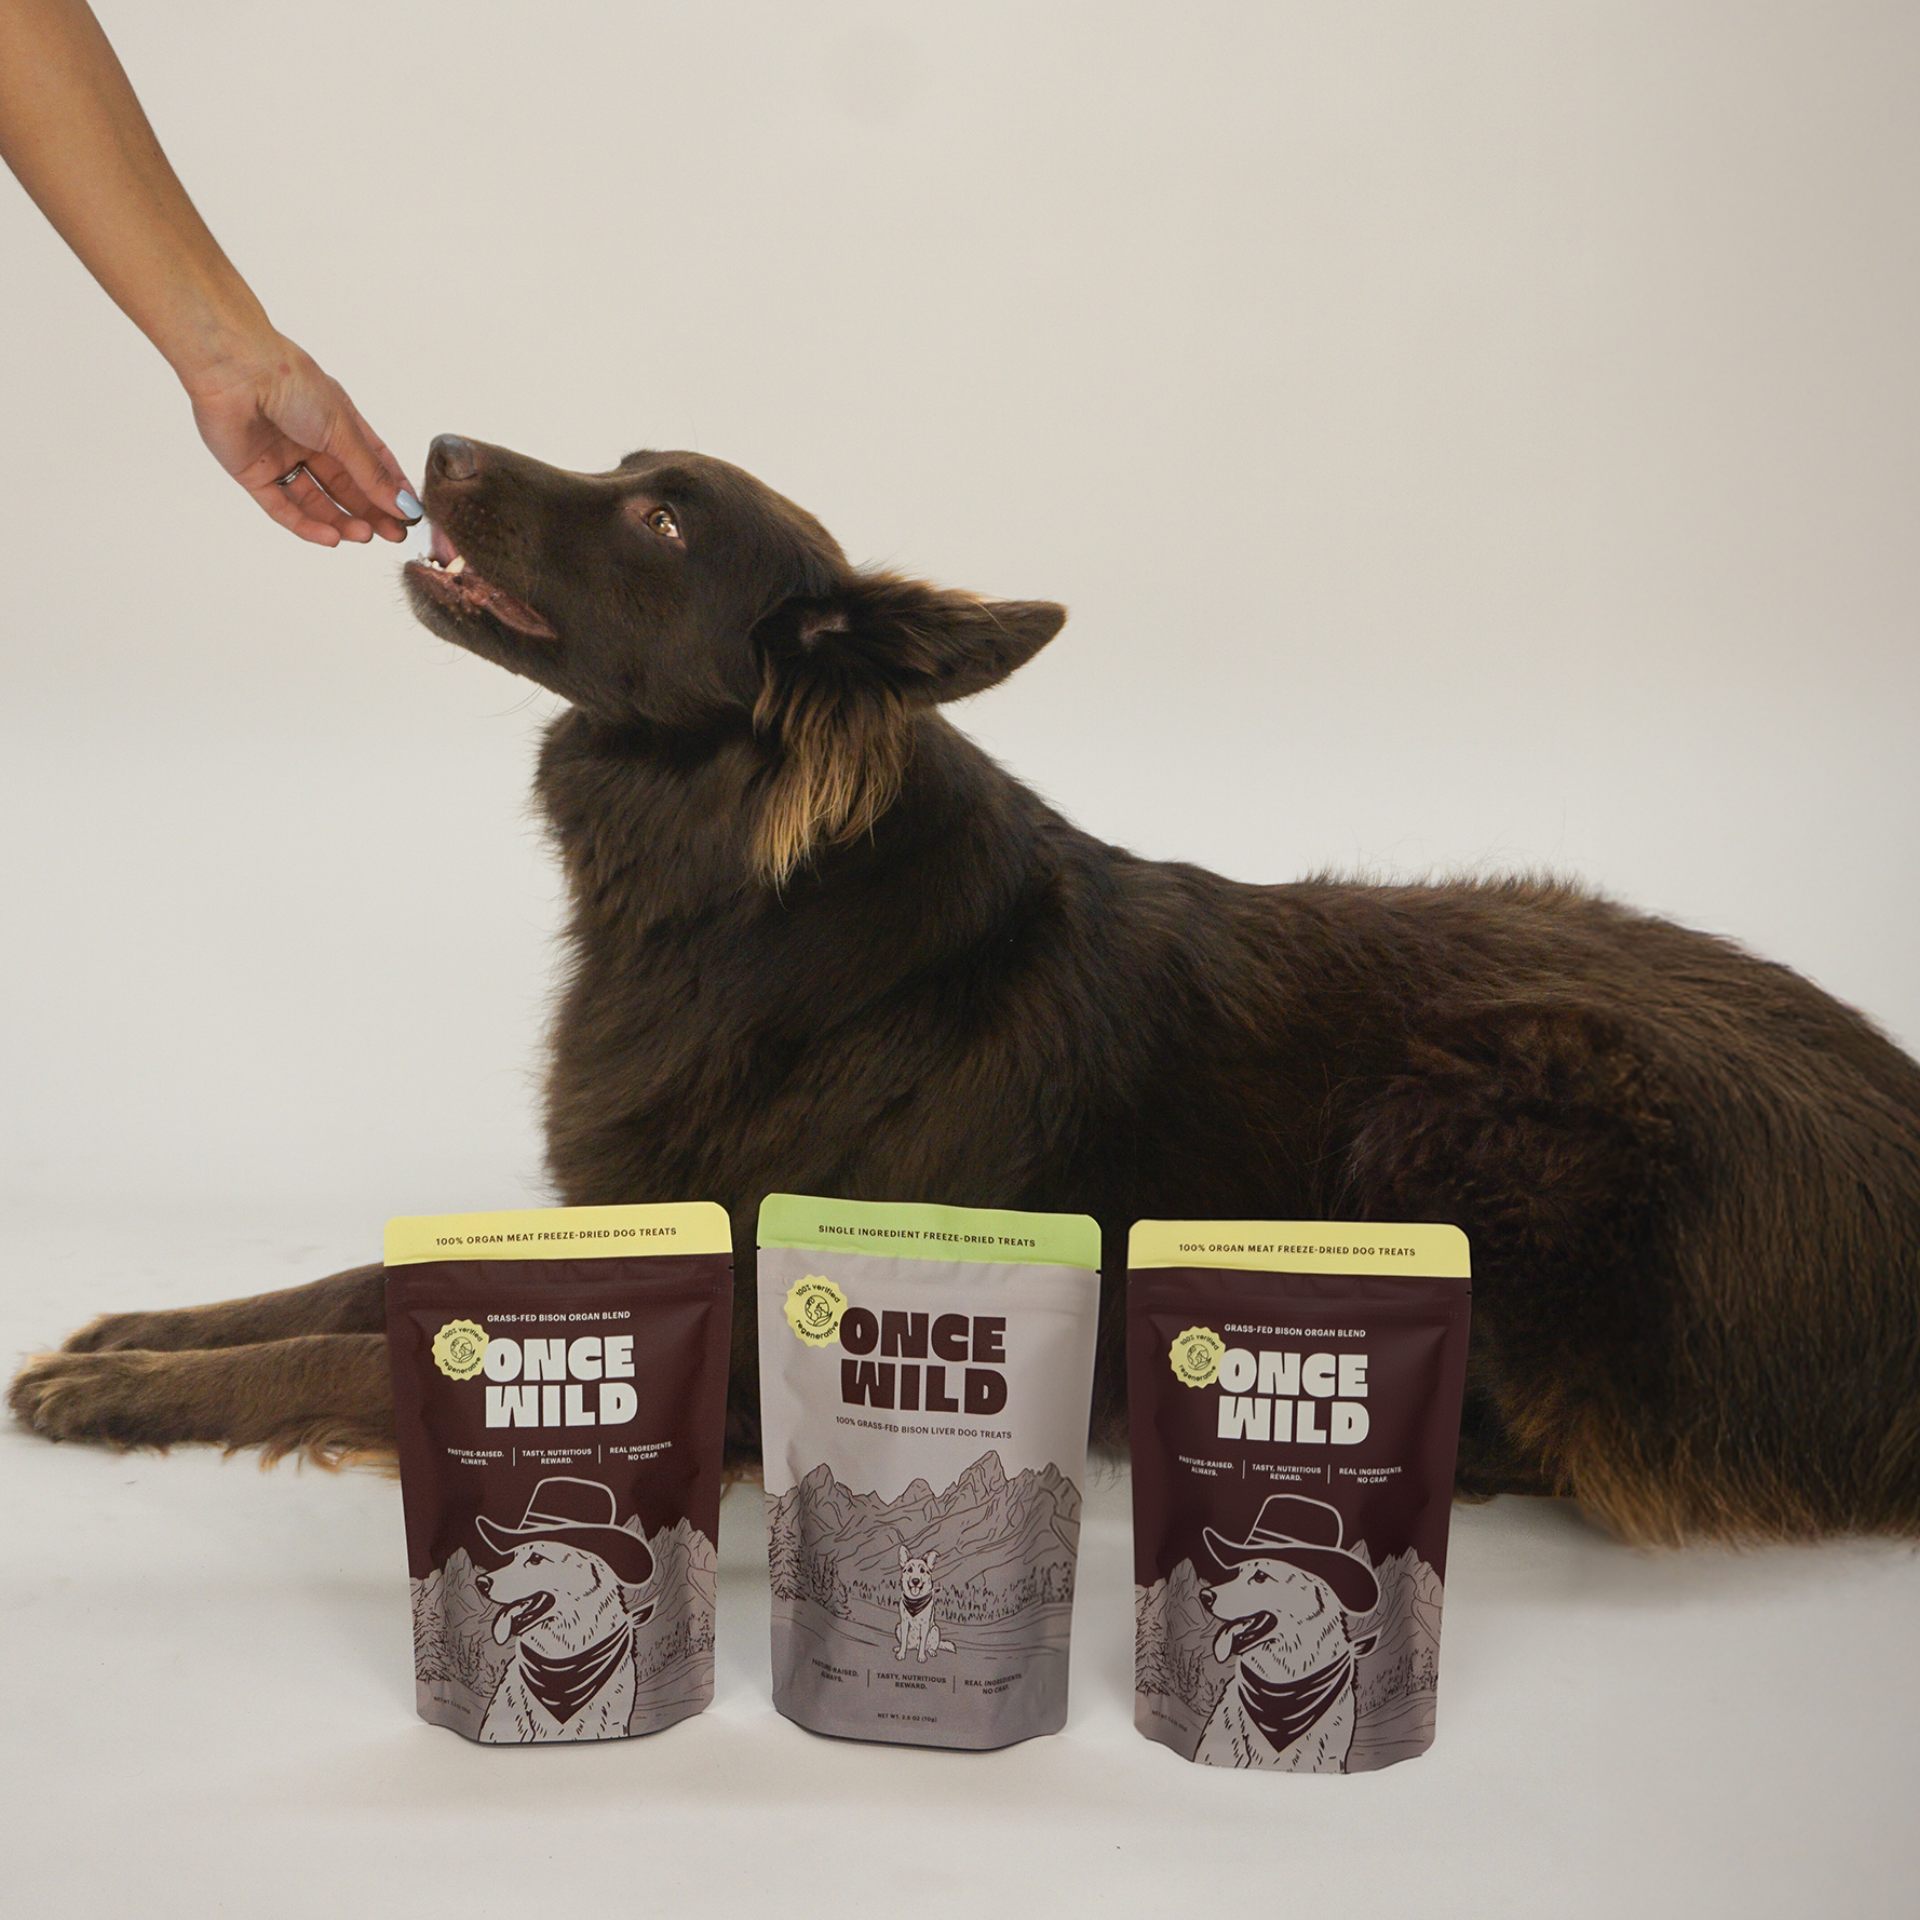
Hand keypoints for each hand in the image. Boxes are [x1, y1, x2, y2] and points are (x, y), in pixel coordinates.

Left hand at [186, 332, 419, 545]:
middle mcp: (309, 441)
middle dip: (370, 511)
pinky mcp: (253, 473)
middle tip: (393, 535)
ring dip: (341, 522)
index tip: (410, 513)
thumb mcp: (343, 430)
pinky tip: (331, 538)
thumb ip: (371, 473)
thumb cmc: (291, 383)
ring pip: (316, 501)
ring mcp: (281, 458)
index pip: (371, 463)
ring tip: (364, 536)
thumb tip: (404, 505)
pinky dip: (307, 525)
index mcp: (335, 422)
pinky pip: (282, 507)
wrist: (235, 370)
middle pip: (345, 487)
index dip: (390, 489)